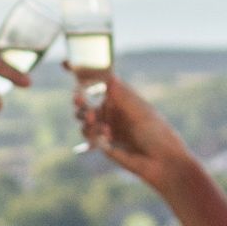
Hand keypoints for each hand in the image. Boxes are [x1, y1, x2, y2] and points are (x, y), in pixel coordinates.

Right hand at [76, 69, 189, 189]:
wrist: (162, 162)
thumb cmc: (157, 133)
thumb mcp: (140, 111)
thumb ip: (122, 95)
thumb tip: (109, 74)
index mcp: (121, 98)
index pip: (98, 81)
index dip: (82, 72)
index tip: (65, 63)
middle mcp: (112, 110)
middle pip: (86, 100)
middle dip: (78, 98)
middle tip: (78, 98)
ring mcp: (106, 127)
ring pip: (84, 118)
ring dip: (86, 118)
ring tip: (96, 122)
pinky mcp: (103, 144)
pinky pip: (89, 135)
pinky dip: (93, 133)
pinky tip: (106, 136)